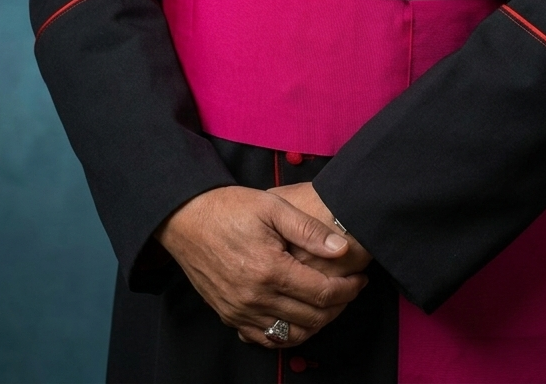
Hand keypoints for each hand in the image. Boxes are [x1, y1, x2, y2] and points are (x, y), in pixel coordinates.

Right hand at [155, 185, 367, 347]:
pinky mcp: (229, 315)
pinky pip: (264, 338)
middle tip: (349, 290)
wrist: (186, 218)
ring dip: (316, 323)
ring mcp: (240, 311)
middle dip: (338, 306)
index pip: (322, 293)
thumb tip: (341, 248)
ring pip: (290, 335)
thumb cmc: (230, 207)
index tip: (360, 279)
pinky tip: (298, 315)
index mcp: (269, 270)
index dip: (348, 290)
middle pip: (311, 318)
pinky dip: (287, 333)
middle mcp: (255, 297)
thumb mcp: (273, 207)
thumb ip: (308, 229)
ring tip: (328, 303)